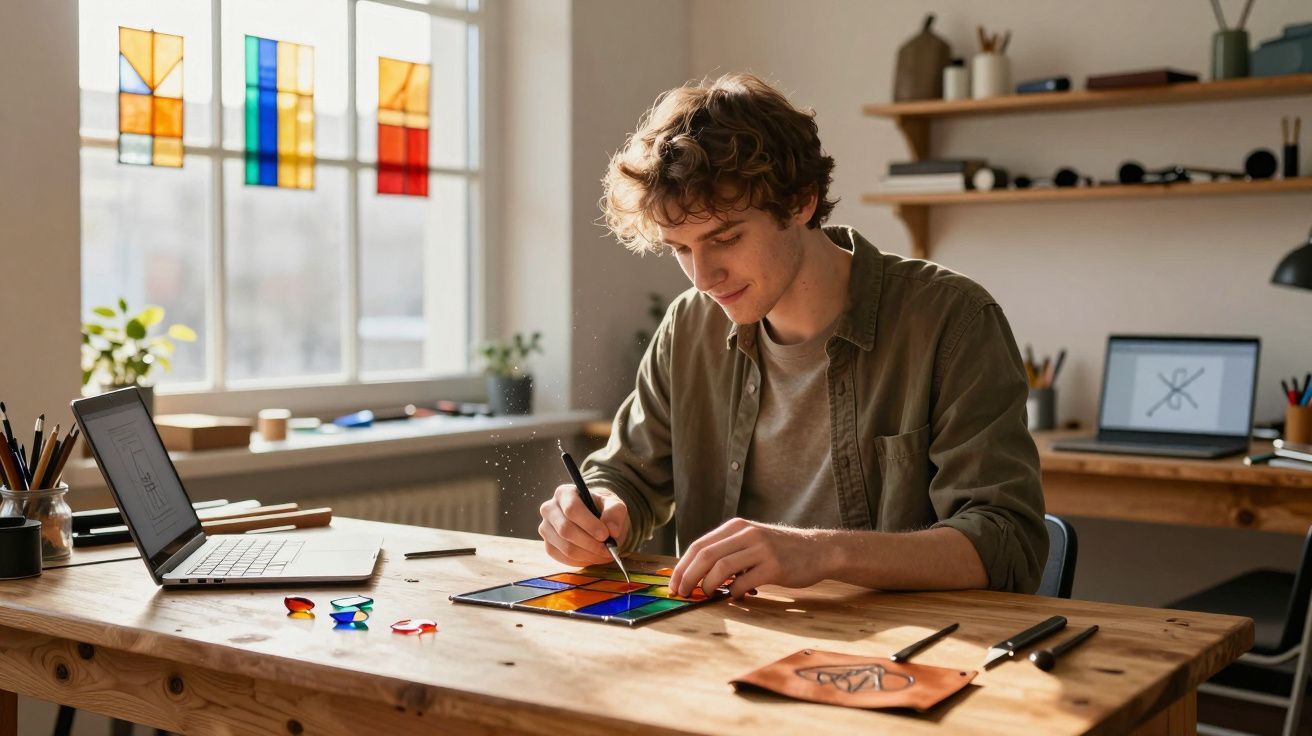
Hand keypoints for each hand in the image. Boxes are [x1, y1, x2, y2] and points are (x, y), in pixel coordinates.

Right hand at [538, 484, 629, 566]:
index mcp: (564, 493)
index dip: (589, 524)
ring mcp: (546, 529)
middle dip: (590, 543)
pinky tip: (594, 556)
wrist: (597, 522)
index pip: (571, 509)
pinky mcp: (548, 546)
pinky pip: (564, 558)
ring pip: (566, 547)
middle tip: (608, 549)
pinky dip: (582, 561)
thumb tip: (612, 530)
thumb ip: (615, 513)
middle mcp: (549, 509)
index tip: (605, 535)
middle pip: (565, 530)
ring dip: (589, 554)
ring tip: (605, 553)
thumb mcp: (614, 506)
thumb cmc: (603, 511)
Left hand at [670, 518, 834, 598]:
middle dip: (688, 577)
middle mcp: (746, 534)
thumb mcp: (751, 541)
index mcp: (736, 527)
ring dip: (708, 586)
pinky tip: (735, 597)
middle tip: (683, 594)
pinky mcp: (774, 566)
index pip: (698, 545)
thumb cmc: (779, 550)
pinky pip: (744, 582)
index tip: (674, 584)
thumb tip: (695, 574)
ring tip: (707, 596)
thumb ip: (727, 552)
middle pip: (705, 556)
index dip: (682, 566)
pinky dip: (734, 593)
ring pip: (721, 568)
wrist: (817, 550)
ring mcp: (761, 549)